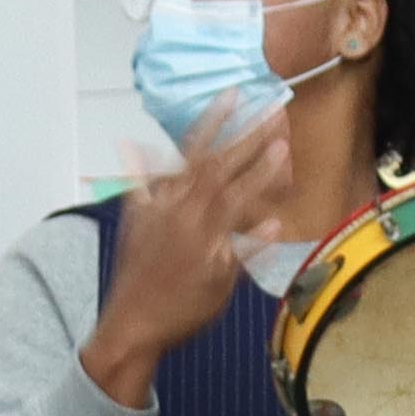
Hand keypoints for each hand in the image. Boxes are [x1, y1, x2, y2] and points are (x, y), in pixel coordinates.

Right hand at [78, 100, 295, 404]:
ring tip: (283, 150)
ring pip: (233, 203)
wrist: (134, 322)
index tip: (235, 93)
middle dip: (247, 137)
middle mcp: (183, 217)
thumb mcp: (135, 221)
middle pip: (219, 168)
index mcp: (166, 201)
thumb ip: (142, 183)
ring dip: (259, 175)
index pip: (193, 151)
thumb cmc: (137, 273)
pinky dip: (257, 238)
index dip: (215, 120)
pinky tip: (277, 223)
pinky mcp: (215, 275)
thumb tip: (131, 150)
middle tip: (272, 111)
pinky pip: (240, 253)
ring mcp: (200, 244)